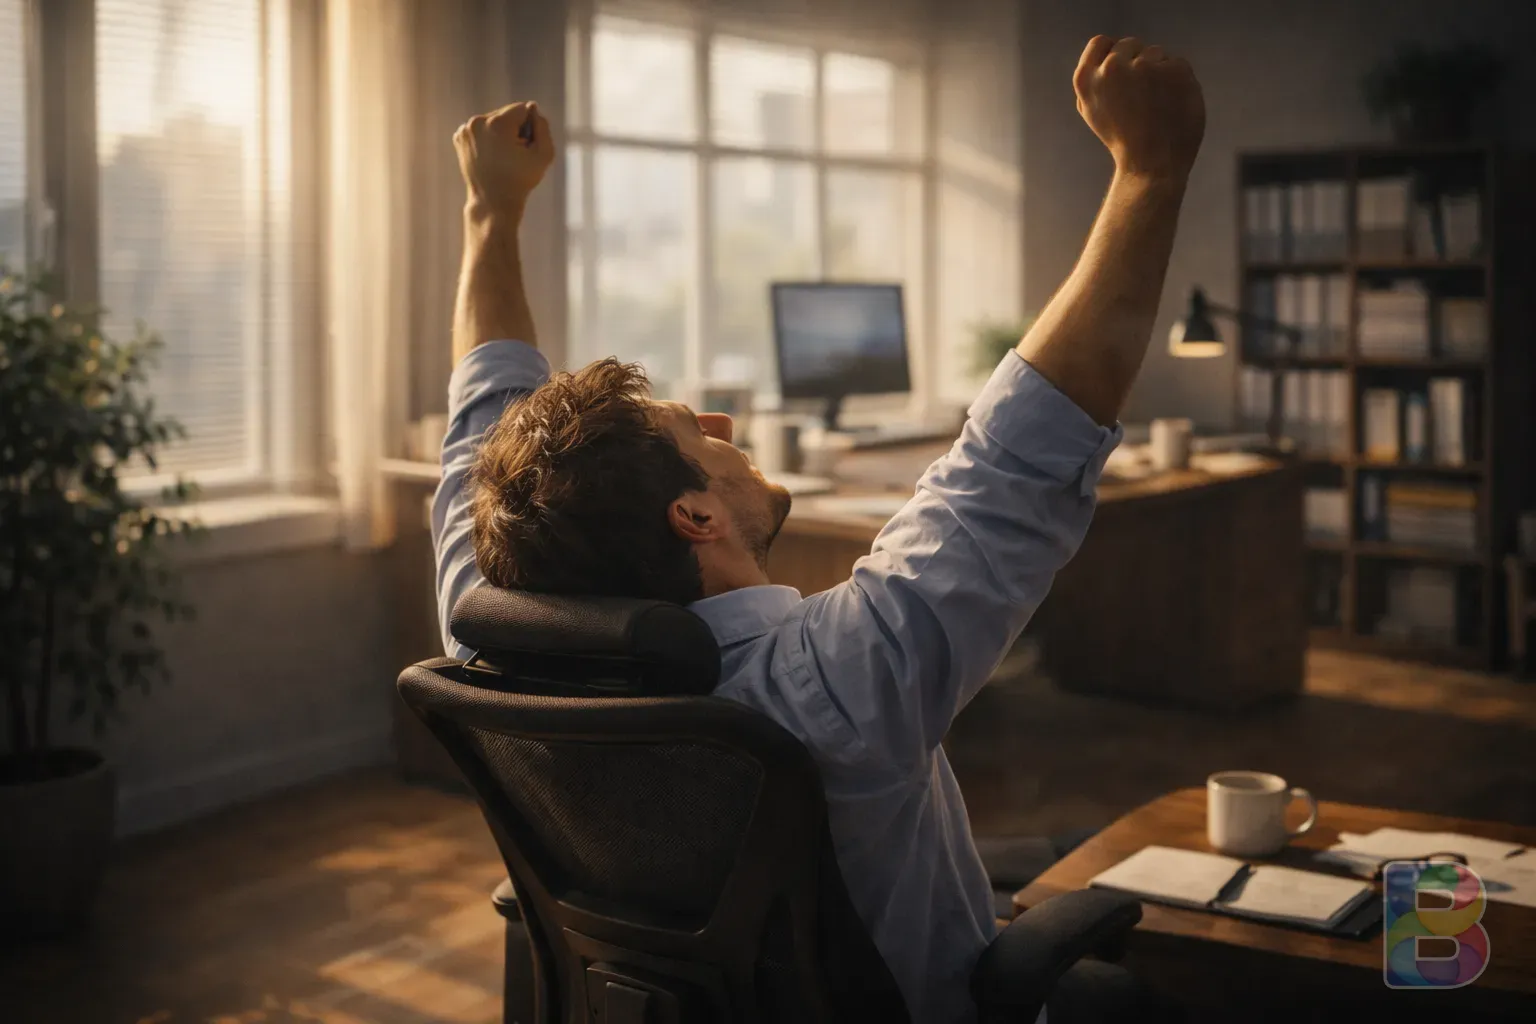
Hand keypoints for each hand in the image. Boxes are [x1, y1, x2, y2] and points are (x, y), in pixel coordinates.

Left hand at [454, 101, 553, 216]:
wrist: (492, 202)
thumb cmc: (520, 181)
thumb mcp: (543, 154)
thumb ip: (543, 127)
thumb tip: (533, 108)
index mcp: (497, 124)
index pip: (522, 109)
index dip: (530, 128)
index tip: (526, 147)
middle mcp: (477, 122)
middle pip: (506, 113)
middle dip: (515, 129)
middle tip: (515, 154)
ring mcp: (465, 129)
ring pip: (494, 120)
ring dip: (502, 133)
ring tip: (503, 157)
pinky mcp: (459, 136)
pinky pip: (482, 129)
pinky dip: (489, 138)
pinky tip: (492, 156)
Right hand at [1074, 37, 1204, 180]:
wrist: (1152, 165)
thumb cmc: (1123, 140)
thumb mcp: (1094, 111)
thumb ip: (1095, 81)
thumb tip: (1106, 56)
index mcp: (1086, 79)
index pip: (1100, 42)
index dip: (1113, 54)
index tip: (1124, 72)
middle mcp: (1112, 67)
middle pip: (1131, 45)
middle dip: (1139, 64)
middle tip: (1142, 99)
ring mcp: (1144, 66)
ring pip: (1156, 53)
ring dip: (1160, 73)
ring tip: (1157, 106)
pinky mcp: (1173, 69)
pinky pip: (1178, 64)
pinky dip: (1179, 82)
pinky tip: (1173, 106)